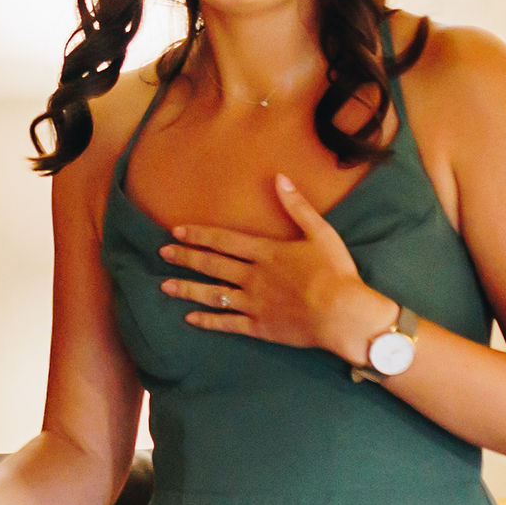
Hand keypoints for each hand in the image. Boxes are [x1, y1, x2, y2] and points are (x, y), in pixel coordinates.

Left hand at [158, 175, 387, 361]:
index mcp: (265, 252)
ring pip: (213, 295)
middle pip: (212, 265)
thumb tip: (280, 178)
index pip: (224, 240)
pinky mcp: (259, 327)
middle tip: (162, 254)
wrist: (342, 313)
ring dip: (187, 289)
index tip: (177, 232)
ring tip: (165, 286)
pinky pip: (227, 323)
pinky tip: (190, 319)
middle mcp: (252, 276)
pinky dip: (208, 321)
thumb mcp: (320, 232)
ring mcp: (253, 303)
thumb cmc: (335, 272)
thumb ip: (297, 206)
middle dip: (185, 258)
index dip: (199, 235)